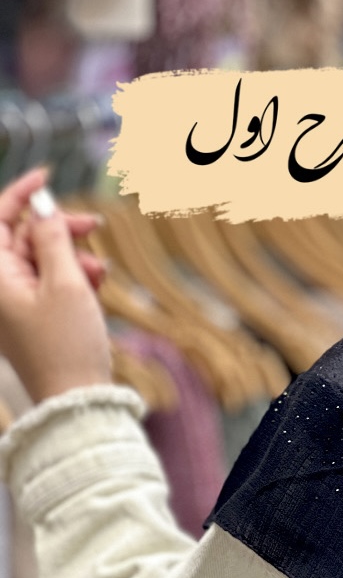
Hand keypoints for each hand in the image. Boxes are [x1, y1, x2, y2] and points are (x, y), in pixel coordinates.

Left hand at [0, 169, 111, 403]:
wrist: (76, 401)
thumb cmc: (67, 345)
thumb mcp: (66, 283)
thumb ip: (53, 239)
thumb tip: (43, 208)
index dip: (22, 193)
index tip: (49, 175)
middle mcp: (0, 288)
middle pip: (22, 238)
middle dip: (57, 227)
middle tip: (93, 226)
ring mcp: (16, 304)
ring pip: (41, 259)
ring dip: (71, 255)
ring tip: (98, 270)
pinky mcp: (33, 318)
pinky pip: (51, 283)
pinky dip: (73, 277)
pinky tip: (95, 284)